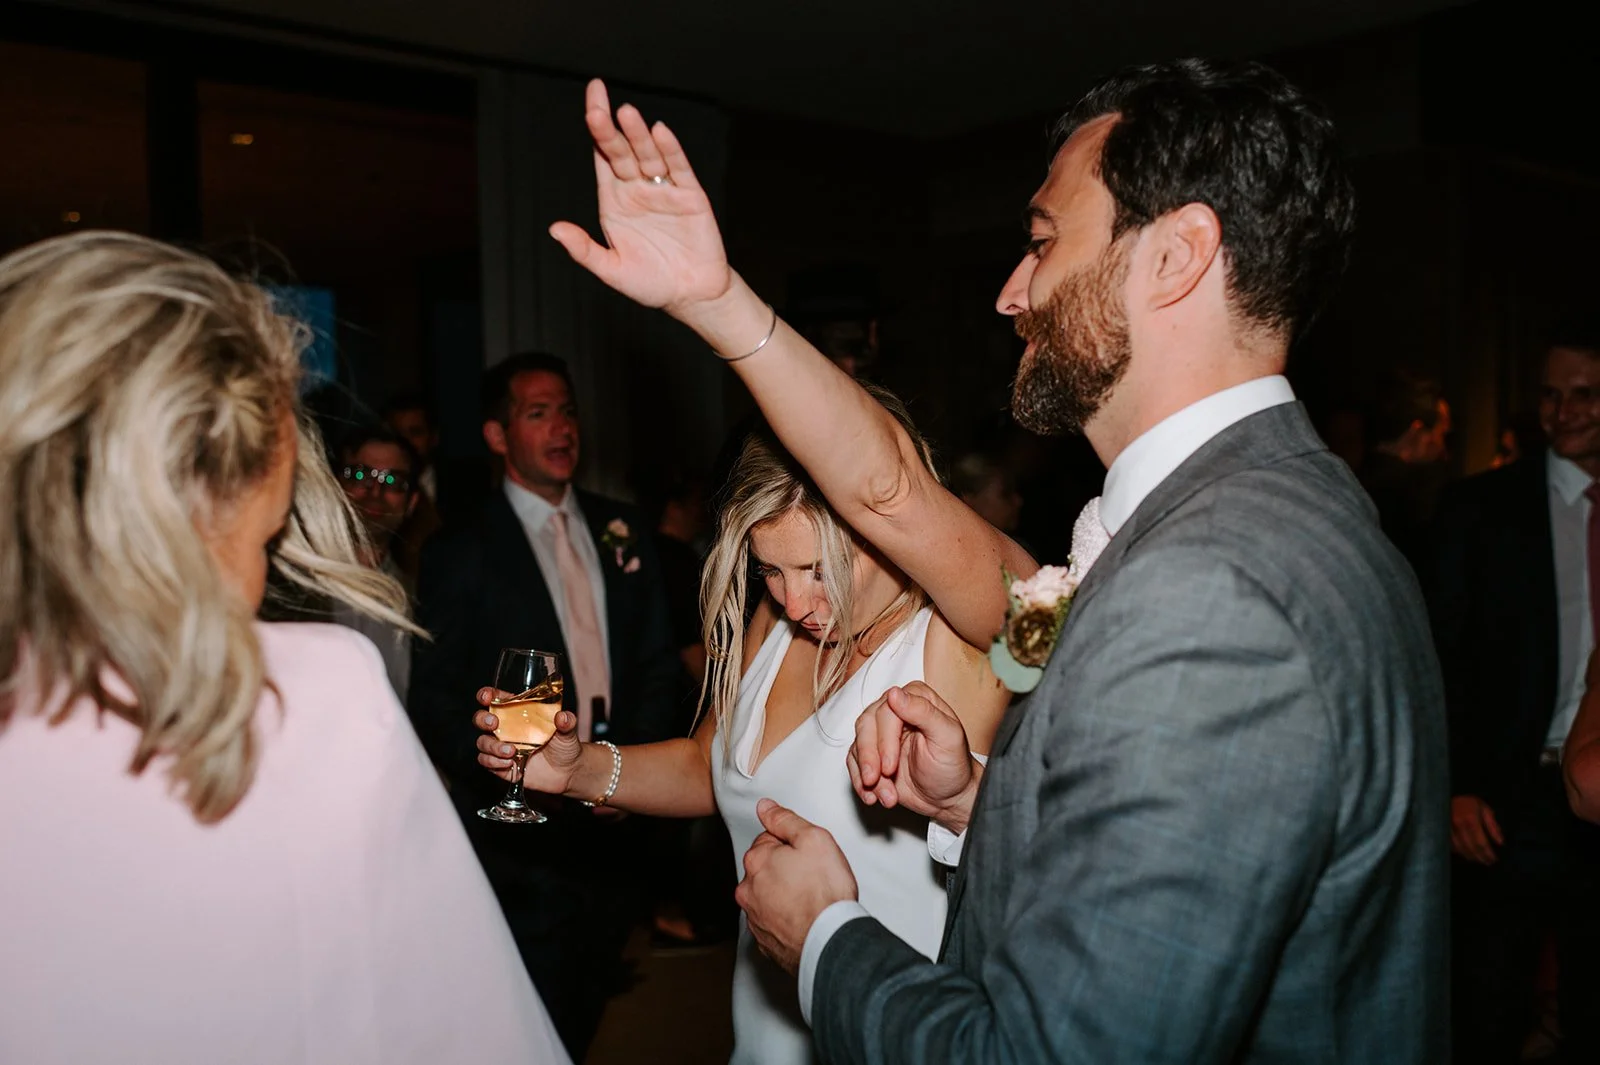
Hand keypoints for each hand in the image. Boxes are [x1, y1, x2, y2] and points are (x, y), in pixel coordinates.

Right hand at [474, 687, 583, 795]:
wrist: (566, 772)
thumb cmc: (565, 745)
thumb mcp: (568, 731)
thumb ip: (566, 723)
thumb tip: (563, 717)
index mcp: (518, 713)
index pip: (496, 699)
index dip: (487, 695)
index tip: (487, 697)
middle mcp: (506, 728)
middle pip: (481, 719)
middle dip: (483, 719)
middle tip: (494, 724)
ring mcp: (501, 746)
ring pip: (482, 742)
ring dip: (492, 746)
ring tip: (511, 751)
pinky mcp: (500, 765)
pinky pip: (486, 761)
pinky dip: (493, 762)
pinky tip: (509, 764)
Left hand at [549, 79, 733, 315]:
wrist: (691, 296)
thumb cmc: (650, 283)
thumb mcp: (611, 270)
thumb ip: (584, 250)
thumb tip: (555, 229)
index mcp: (614, 200)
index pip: (602, 157)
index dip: (596, 130)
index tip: (591, 105)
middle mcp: (637, 189)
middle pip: (621, 150)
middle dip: (610, 127)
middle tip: (599, 102)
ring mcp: (664, 190)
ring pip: (648, 155)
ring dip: (638, 135)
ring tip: (626, 114)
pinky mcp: (691, 197)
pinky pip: (679, 169)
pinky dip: (671, 150)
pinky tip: (660, 132)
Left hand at [735, 799, 858, 973]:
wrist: (830, 941)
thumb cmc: (825, 893)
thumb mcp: (813, 839)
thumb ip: (785, 820)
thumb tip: (765, 807)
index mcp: (757, 860)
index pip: (769, 840)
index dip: (792, 845)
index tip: (808, 856)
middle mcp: (748, 889)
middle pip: (766, 868)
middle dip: (785, 869)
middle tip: (812, 877)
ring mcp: (754, 916)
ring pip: (767, 895)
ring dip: (784, 894)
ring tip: (810, 900)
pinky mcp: (764, 940)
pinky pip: (773, 921)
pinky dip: (785, 918)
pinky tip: (804, 918)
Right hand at [848, 682, 980, 833]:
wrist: (949, 796)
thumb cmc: (953, 766)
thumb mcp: (948, 737)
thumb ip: (923, 712)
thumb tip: (895, 694)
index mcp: (916, 699)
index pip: (887, 710)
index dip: (884, 739)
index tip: (889, 766)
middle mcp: (896, 711)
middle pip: (866, 725)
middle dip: (869, 757)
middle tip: (876, 780)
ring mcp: (881, 732)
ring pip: (858, 745)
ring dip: (867, 774)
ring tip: (887, 796)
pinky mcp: (872, 753)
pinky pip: (854, 762)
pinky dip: (860, 782)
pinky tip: (874, 796)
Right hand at [1450, 795, 1503, 864]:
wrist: (1446, 795)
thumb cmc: (1469, 803)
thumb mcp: (1485, 809)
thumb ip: (1493, 826)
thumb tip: (1501, 843)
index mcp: (1471, 820)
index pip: (1481, 842)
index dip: (1488, 853)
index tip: (1494, 859)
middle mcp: (1458, 825)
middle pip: (1471, 848)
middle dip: (1481, 857)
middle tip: (1488, 862)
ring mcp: (1448, 829)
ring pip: (1460, 849)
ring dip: (1470, 857)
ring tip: (1478, 860)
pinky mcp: (1441, 831)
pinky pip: (1451, 846)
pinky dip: (1459, 852)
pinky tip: (1466, 854)